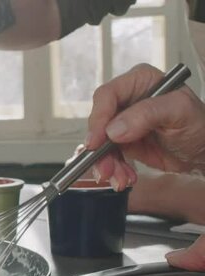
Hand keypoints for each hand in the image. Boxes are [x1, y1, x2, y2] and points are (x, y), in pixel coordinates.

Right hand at [86, 64, 204, 190]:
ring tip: (119, 179)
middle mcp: (127, 100)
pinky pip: (108, 156)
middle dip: (100, 149)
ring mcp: (123, 122)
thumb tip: (113, 129)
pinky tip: (125, 178)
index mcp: (140, 82)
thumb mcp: (179, 112)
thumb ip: (147, 114)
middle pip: (99, 122)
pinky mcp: (122, 142)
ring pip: (100, 144)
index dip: (98, 118)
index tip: (96, 141)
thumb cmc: (200, 126)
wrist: (204, 152)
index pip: (107, 95)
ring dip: (106, 164)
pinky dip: (114, 170)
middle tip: (106, 169)